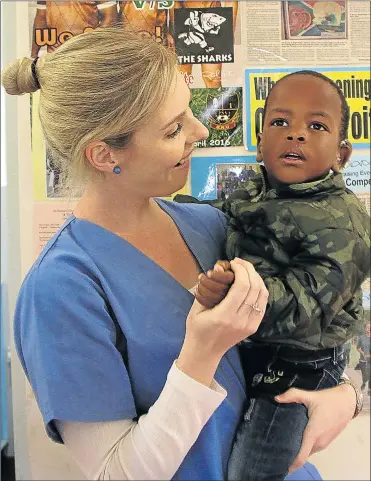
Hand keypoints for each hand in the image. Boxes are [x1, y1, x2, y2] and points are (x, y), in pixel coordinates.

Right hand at [177, 258, 267, 383]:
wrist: (205, 353)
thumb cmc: (197, 329)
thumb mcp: (196, 309)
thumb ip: (207, 288)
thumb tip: (217, 268)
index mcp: (225, 315)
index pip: (242, 287)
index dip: (241, 270)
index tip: (233, 262)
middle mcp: (241, 320)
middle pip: (254, 288)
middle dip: (249, 270)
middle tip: (239, 262)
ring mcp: (249, 324)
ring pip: (262, 295)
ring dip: (256, 278)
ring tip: (246, 270)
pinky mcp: (254, 327)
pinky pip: (262, 304)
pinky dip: (259, 289)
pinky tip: (251, 282)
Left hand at [275, 383, 355, 473]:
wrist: (347, 402)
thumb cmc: (329, 400)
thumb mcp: (310, 395)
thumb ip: (292, 395)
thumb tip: (277, 398)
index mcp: (313, 434)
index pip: (301, 456)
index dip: (290, 464)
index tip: (279, 464)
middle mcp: (319, 442)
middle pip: (302, 455)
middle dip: (289, 456)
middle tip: (275, 449)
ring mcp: (323, 443)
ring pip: (307, 451)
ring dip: (297, 451)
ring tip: (281, 443)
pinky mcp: (326, 441)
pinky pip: (312, 448)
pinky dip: (304, 447)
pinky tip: (294, 438)